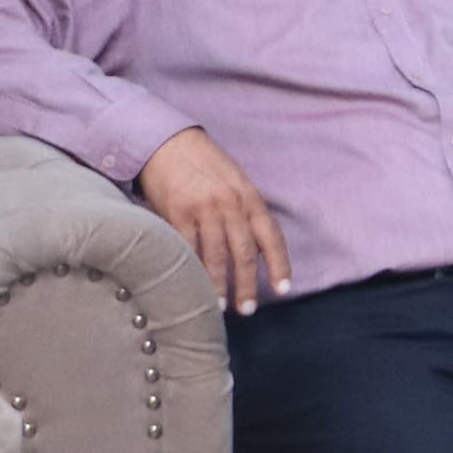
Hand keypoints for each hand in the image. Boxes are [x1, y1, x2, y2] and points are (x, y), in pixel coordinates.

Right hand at [139, 126, 290, 314]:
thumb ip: (245, 212)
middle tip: (247, 309)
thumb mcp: (235, 182)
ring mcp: (204, 208)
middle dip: (248, 283)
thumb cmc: (204, 165)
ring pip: (216, 255)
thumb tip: (256, 247)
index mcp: (250, 198)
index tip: (283, 289)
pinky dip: (190, 269)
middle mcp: (231, 204)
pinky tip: (190, 286)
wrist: (169, 142)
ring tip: (218, 306)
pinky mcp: (177, 212)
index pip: (272, 237)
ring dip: (218, 284)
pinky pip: (187, 247)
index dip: (280, 264)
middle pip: (245, 252)